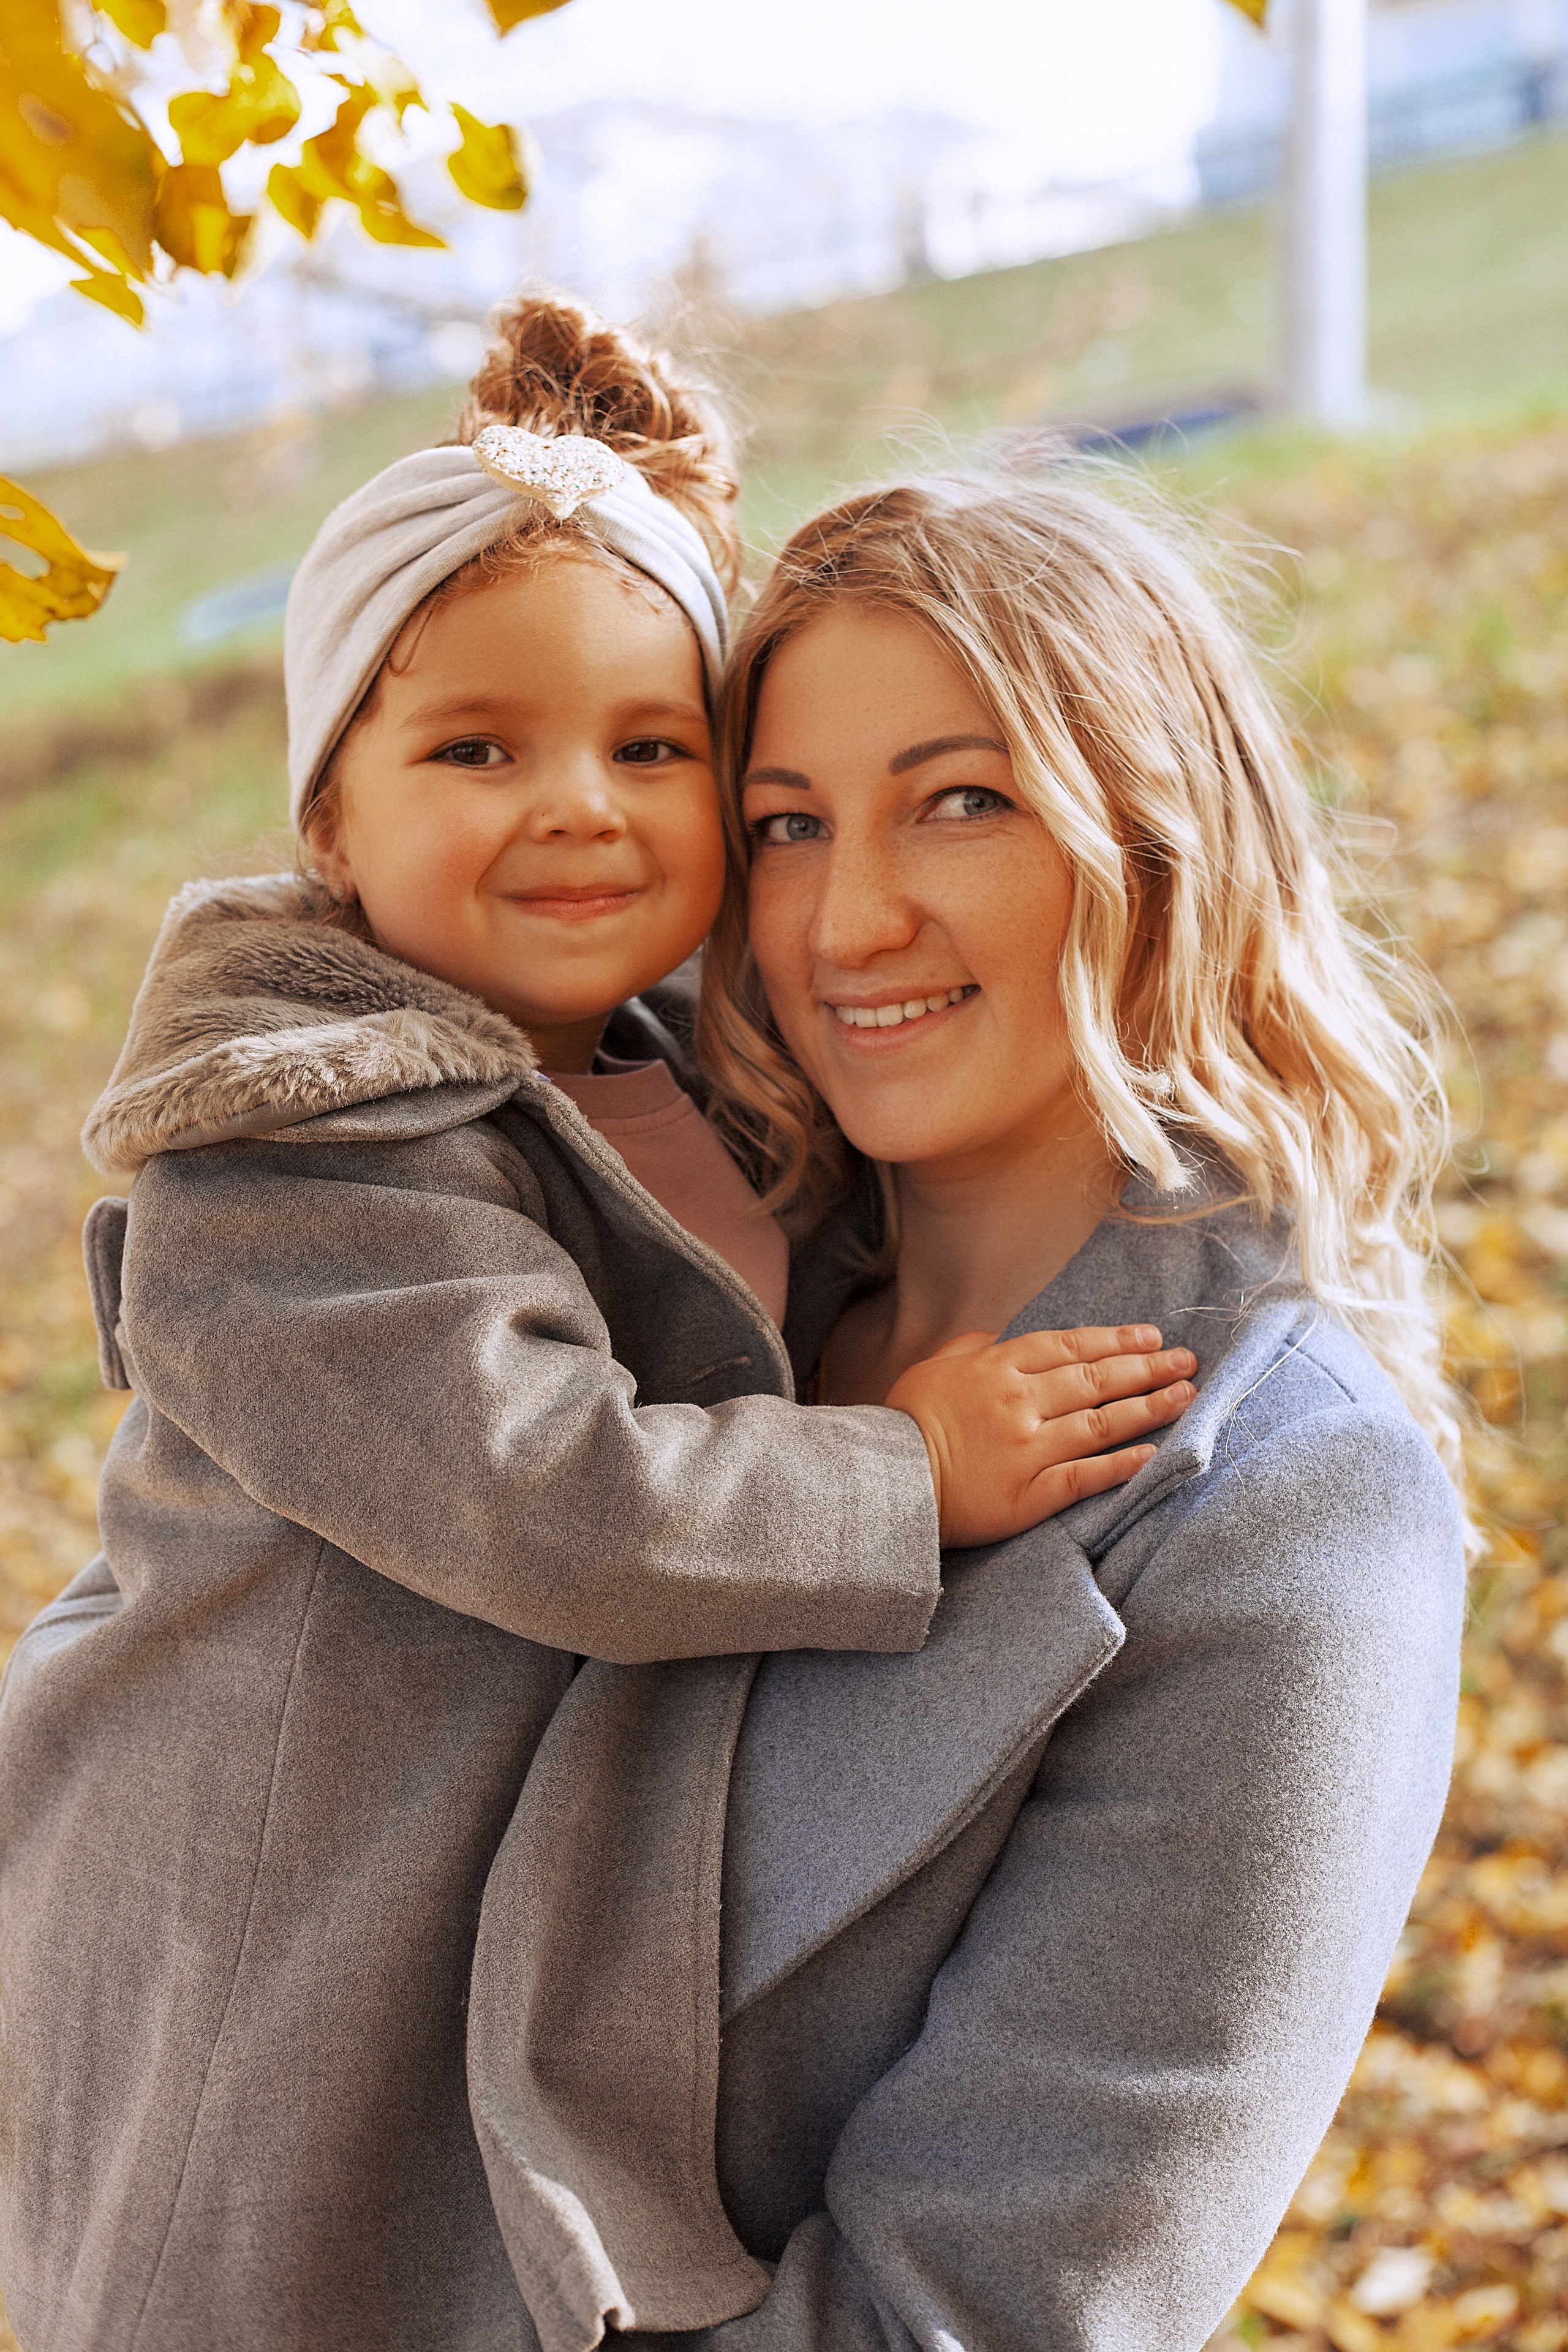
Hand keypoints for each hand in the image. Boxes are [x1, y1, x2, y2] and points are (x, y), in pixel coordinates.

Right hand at [885, 1325, 1195, 1549]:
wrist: (885, 1482)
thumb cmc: (904, 1423)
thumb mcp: (931, 1369)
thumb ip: (969, 1348)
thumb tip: (994, 1336)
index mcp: (997, 1369)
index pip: (1070, 1347)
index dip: (1116, 1340)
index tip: (1152, 1338)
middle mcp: (1019, 1403)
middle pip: (1096, 1379)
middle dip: (1147, 1368)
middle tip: (1188, 1362)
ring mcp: (1027, 1449)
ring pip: (1101, 1423)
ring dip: (1149, 1409)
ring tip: (1186, 1397)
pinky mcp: (1029, 1495)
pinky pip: (1085, 1477)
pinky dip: (1122, 1466)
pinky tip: (1154, 1455)